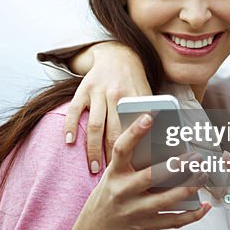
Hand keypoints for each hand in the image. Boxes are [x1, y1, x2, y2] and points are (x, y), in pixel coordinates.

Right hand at [63, 42, 150, 171]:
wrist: (117, 53)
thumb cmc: (135, 80)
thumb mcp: (146, 92)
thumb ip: (150, 113)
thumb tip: (160, 141)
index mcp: (134, 96)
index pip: (133, 128)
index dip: (133, 151)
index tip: (133, 169)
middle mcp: (115, 94)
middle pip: (113, 131)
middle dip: (110, 155)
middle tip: (111, 176)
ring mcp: (97, 91)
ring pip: (95, 125)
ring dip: (93, 149)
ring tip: (94, 168)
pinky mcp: (82, 89)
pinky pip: (74, 110)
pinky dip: (70, 126)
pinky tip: (69, 142)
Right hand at [77, 114, 210, 229]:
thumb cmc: (108, 197)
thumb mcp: (112, 176)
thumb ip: (131, 162)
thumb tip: (158, 138)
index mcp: (114, 174)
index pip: (122, 149)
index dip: (135, 132)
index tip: (149, 116)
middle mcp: (123, 192)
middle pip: (150, 176)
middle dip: (175, 166)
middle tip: (194, 155)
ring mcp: (135, 211)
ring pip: (166, 200)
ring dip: (188, 188)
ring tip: (202, 175)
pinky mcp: (146, 226)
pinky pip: (173, 221)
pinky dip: (192, 215)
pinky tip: (204, 206)